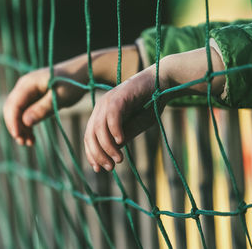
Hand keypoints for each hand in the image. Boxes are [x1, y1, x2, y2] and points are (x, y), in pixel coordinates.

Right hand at [3, 45, 138, 145]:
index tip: (18, 136)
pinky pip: (25, 113)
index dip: (13, 122)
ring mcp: (28, 92)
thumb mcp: (60, 97)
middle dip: (15, 127)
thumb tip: (25, 122)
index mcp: (28, 83)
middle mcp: (24, 86)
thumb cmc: (73, 83)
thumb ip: (43, 108)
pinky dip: (27, 125)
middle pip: (12, 109)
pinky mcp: (34, 98)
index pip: (13, 104)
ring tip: (29, 143)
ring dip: (21, 128)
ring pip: (17, 113)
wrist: (83, 73)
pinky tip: (32, 138)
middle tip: (23, 143)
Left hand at [84, 47, 224, 171]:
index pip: (89, 137)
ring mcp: (109, 101)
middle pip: (90, 134)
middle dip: (98, 154)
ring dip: (107, 147)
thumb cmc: (150, 103)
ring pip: (99, 128)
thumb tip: (114, 149)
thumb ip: (125, 134)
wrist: (162, 82)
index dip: (92, 154)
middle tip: (110, 167)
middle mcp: (101, 107)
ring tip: (119, 159)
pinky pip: (112, 116)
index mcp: (102, 114)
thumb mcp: (137, 124)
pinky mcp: (120, 97)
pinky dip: (114, 130)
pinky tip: (121, 142)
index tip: (99, 169)